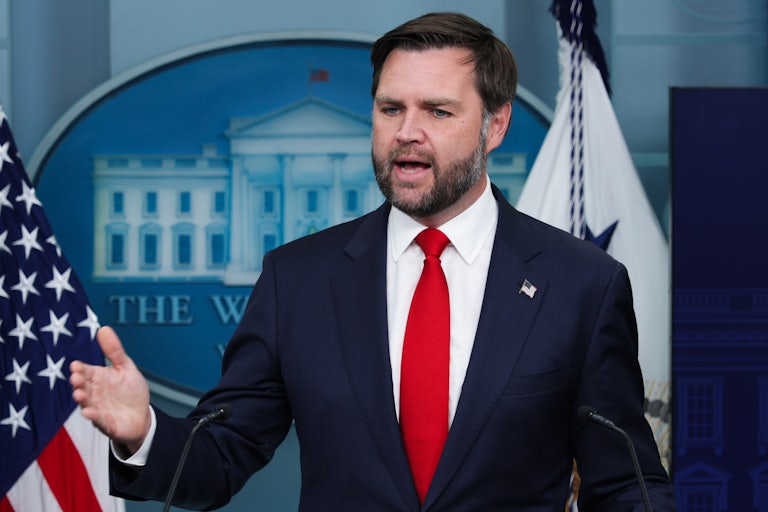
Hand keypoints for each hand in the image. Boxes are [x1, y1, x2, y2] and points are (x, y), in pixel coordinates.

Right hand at [69, 326, 151, 454]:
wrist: (141, 416)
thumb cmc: (130, 391)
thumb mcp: (125, 367)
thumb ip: (115, 351)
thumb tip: (103, 328)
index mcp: (99, 378)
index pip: (86, 372)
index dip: (81, 370)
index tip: (76, 366)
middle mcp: (95, 394)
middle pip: (84, 387)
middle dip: (79, 383)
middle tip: (75, 378)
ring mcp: (99, 409)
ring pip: (87, 404)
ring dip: (83, 400)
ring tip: (78, 394)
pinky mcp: (106, 424)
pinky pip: (99, 421)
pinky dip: (94, 417)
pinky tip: (89, 412)